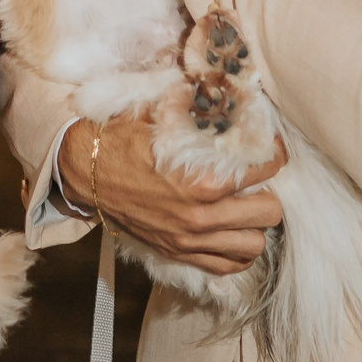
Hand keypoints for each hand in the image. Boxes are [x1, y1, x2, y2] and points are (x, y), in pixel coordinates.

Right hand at [59, 113, 284, 275]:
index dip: (273, 154)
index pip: (264, 170)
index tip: (270, 147)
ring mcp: (190, 240)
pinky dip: (237, 251)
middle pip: (269, 212)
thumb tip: (234, 96)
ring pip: (254, 245)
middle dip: (268, 192)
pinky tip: (231, 232)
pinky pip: (228, 266)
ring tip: (245, 208)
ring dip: (254, 225)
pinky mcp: (179, 253)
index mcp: (202, 179)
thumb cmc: (125, 140)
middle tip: (257, 181)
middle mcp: (201, 216)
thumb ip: (203, 112)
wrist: (88, 171)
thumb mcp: (164, 116)